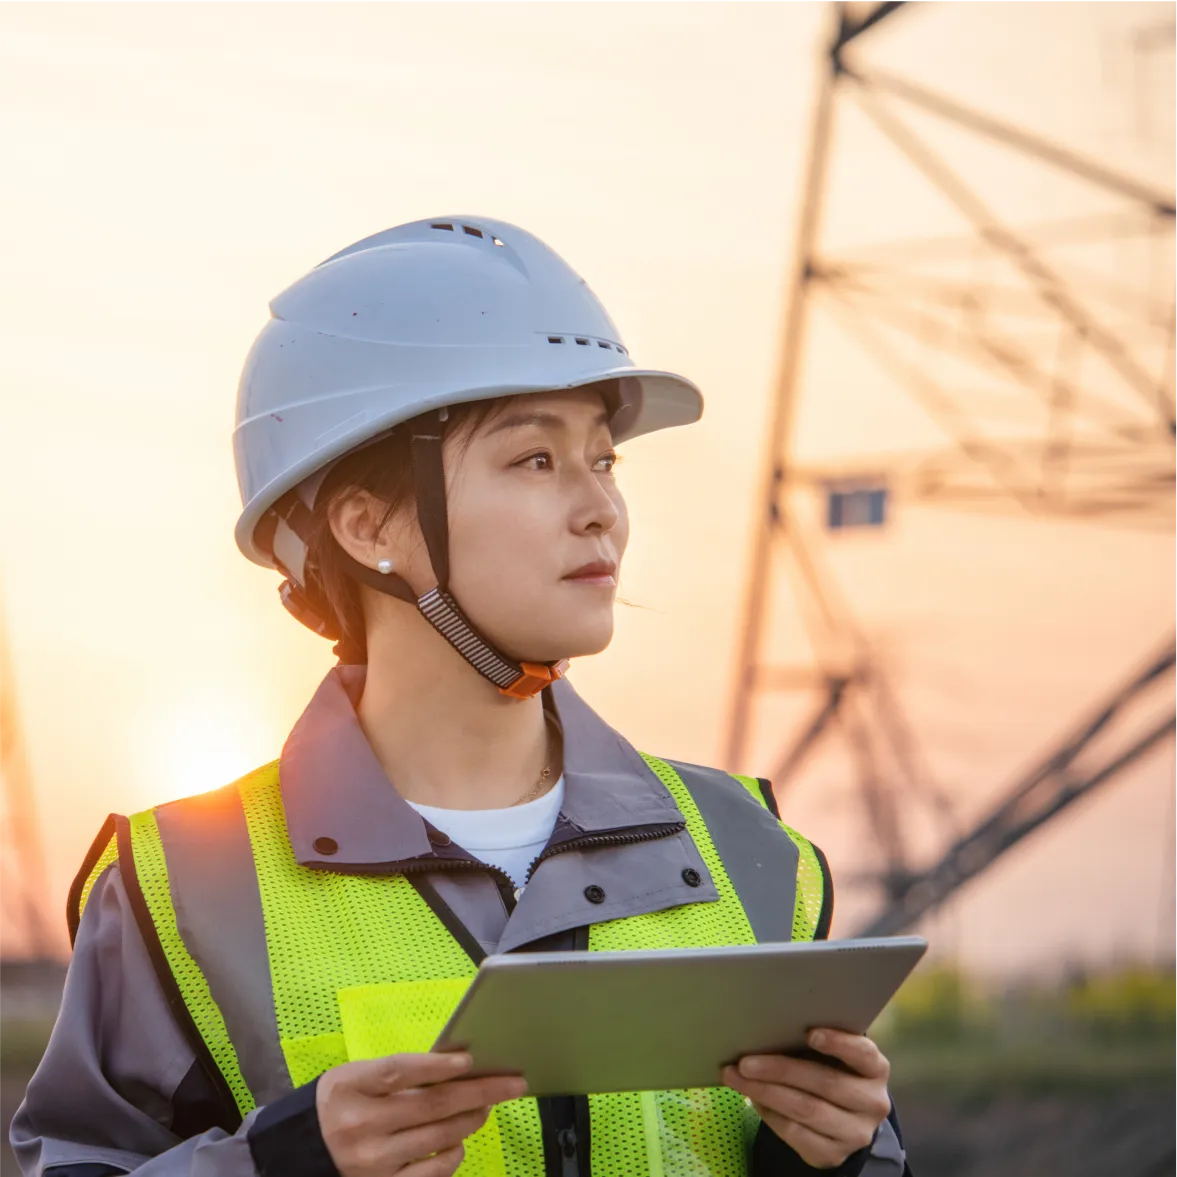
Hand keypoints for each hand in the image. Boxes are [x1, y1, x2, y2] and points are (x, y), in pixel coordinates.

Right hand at [316, 1051, 526, 1176]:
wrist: (303, 1150)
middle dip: (479, 1091)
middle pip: (431, 1105)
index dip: (437, 1065)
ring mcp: (372, 1161)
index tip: (469, 1060)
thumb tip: (455, 1067)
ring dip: (472, 1119)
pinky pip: (431, 1172)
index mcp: (350, 1087)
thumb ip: (396, 1073)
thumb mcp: (355, 1078)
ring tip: (488, 1106)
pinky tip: (459, 1141)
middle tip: (511, 1084)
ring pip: (438, 1137)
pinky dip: (452, 1154)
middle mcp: (360, 1125)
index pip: (399, 1070)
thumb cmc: (340, 1104)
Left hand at [722, 1029, 891, 1170]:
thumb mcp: (832, 1056)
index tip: (809, 1033)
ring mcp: (856, 1133)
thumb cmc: (831, 1071)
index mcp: (875, 1069)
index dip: (838, 1043)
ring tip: (736, 1078)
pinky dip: (770, 1114)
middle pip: (824, 1083)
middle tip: (745, 1062)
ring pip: (806, 1109)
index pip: (863, 1054)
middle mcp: (872, 1102)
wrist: (843, 1121)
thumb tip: (765, 1030)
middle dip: (779, 1070)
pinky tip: (753, 1099)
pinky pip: (796, 1133)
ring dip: (765, 1092)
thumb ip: (814, 1042)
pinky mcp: (834, 1154)